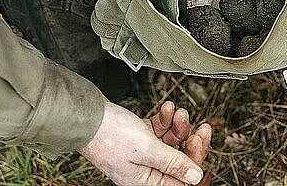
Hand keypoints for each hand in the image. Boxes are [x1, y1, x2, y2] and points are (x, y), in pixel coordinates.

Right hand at [79, 100, 210, 185]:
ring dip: (178, 125)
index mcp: (146, 181)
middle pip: (179, 159)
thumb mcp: (146, 150)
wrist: (86, 115)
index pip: (181, 178)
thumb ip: (172, 163)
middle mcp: (145, 169)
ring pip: (171, 141)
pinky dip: (165, 119)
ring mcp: (142, 152)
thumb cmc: (109, 135)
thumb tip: (196, 176)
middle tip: (200, 126)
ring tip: (177, 112)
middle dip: (190, 140)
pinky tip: (166, 108)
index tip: (199, 139)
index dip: (194, 159)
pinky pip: (160, 130)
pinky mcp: (139, 136)